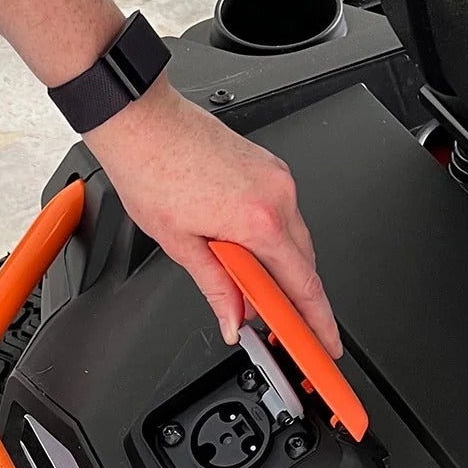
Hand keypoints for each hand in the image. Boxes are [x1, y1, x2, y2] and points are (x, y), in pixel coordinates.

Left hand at [84, 79, 342, 356]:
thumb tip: (232, 319)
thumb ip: (216, 288)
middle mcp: (278, 195)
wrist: (143, 123)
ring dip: (281, 267)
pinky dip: (274, 239)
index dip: (317, 321)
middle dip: (297, 299)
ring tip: (254, 291)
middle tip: (284, 329)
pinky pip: (285, 214)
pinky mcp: (270, 167)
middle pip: (305, 263)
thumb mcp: (181, 246)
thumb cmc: (152, 172)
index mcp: (260, 220)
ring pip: (295, 238)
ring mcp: (278, 177)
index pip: (303, 285)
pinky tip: (249, 252)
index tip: (324, 344)